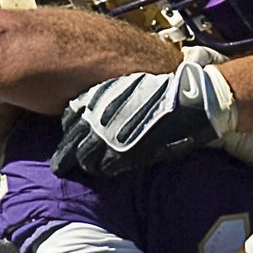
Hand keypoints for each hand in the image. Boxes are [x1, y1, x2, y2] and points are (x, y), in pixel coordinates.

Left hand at [53, 62, 235, 177]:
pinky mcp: (127, 154)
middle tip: (61, 166)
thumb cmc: (166, 89)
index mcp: (99, 96)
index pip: (69, 118)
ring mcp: (111, 137)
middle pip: (71, 143)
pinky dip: (105, 170)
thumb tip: (97, 109)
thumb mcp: (130, 83)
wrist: (192, 98)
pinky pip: (107, 168)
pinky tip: (108, 170)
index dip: (69, 130)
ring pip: (86, 159)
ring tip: (88, 168)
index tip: (70, 136)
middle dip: (66, 156)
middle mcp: (100, 116)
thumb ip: (111, 95)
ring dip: (87, 164)